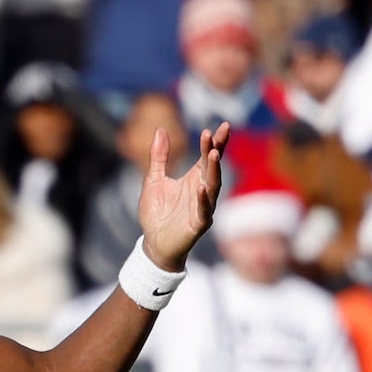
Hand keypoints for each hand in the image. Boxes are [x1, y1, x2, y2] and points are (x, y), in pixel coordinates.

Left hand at [137, 122, 229, 271]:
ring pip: (213, 186)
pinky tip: (201, 187)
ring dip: (214, 170)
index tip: (218, 126)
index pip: (207, 156)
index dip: (213, 142)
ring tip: (212, 153)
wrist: (154, 244)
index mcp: (194, 178)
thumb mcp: (153, 180)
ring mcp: (203, 206)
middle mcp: (202, 190)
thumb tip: (160, 129)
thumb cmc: (156, 213)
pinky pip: (204, 211)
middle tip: (218, 132)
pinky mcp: (198, 224)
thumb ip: (159, 157)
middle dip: (215, 149)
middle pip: (212, 166)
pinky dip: (203, 199)